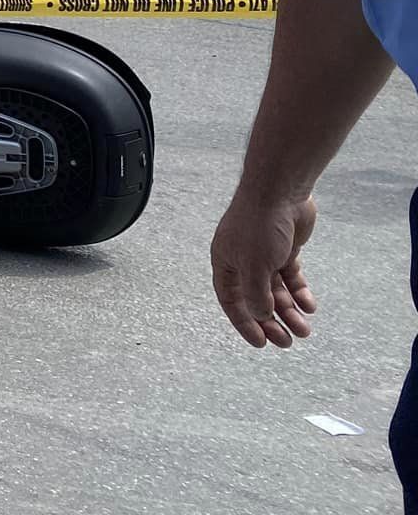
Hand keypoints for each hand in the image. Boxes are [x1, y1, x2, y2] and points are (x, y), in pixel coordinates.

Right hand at [211, 190, 319, 347]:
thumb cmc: (257, 224)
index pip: (231, 300)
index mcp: (225, 262)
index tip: (260, 343)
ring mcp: (264, 254)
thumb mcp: (254, 266)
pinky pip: (292, 277)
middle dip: (271, 322)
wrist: (278, 191)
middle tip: (286, 342)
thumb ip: (256, 295)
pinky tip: (310, 306)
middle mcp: (242, 260)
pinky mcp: (284, 248)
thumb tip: (261, 316)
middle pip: (256, 299)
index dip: (244, 323)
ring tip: (304, 330)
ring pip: (276, 291)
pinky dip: (300, 292)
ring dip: (290, 311)